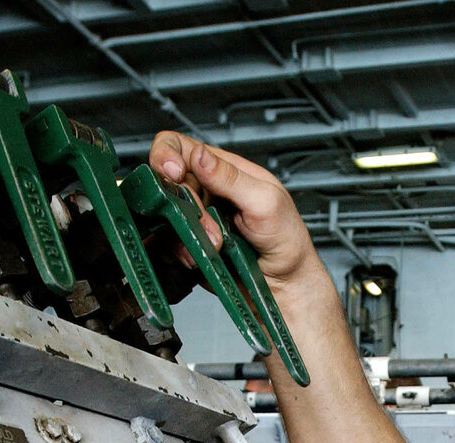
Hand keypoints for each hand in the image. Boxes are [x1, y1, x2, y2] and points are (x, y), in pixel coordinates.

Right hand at [146, 132, 322, 291]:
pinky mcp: (191, 244)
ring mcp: (197, 219)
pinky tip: (206, 255)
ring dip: (189, 232)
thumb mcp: (265, 200)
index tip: (173, 173)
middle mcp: (206, 191)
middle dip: (188, 205)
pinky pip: (171, 244)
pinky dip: (185, 251)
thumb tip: (200, 155)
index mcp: (224, 170)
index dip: (167, 155)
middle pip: (169, 184)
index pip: (180, 148)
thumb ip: (231, 177)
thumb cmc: (286, 239)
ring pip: (167, 217)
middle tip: (210, 222)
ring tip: (217, 245)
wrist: (285, 283)